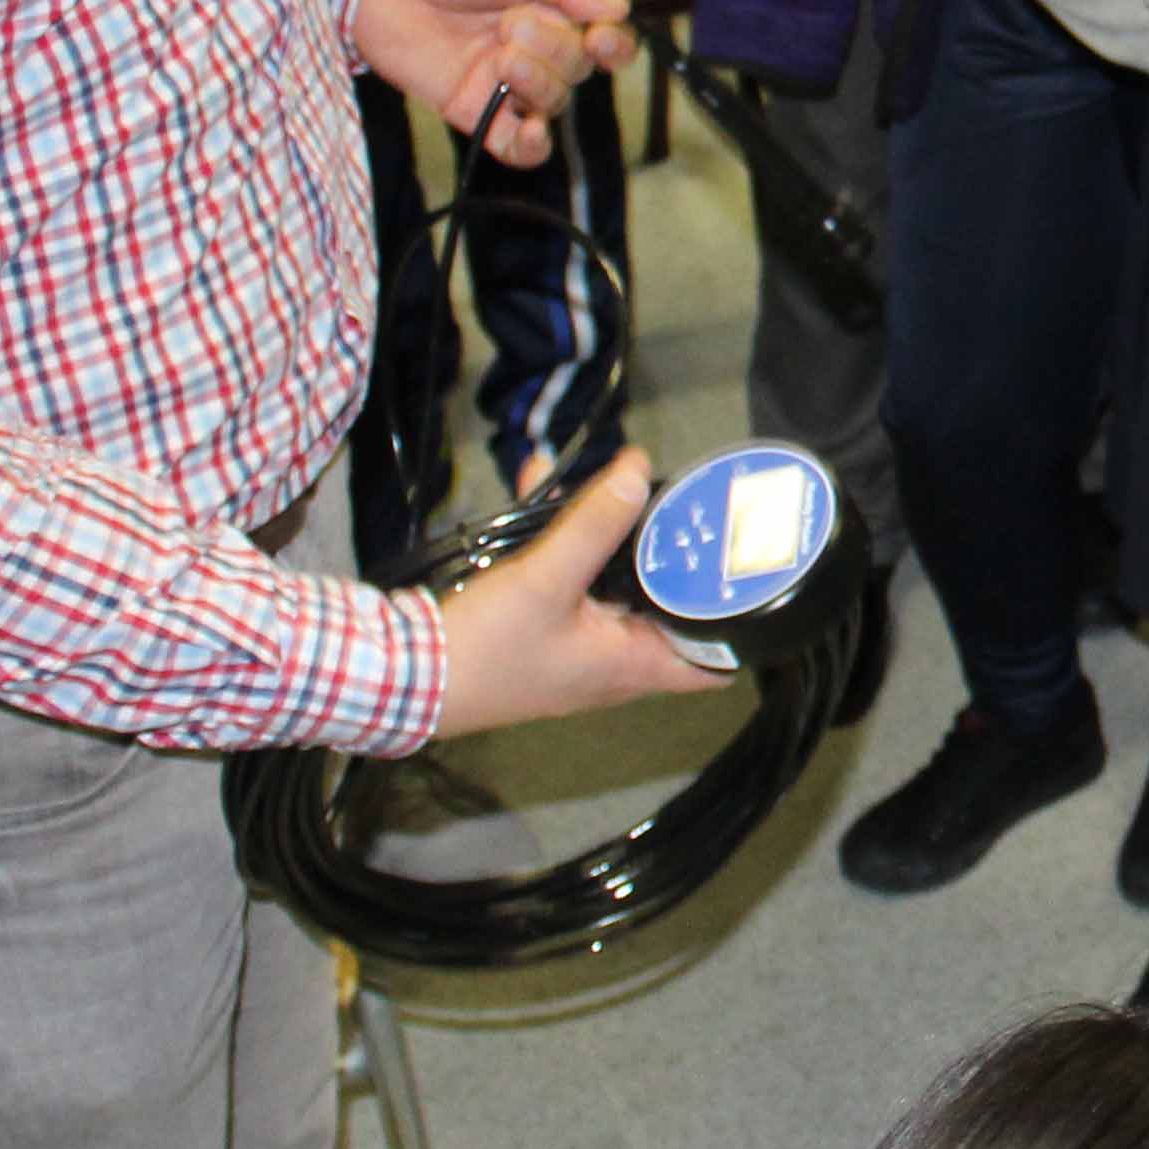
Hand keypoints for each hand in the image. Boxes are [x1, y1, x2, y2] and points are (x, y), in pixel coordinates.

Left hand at [356, 0, 636, 164]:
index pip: (607, 37)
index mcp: (553, 6)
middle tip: (510, 24)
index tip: (598, 36)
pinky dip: (531, 146)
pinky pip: (517, 146)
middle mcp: (536, 47)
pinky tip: (526, 129)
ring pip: (554, 103)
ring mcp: (505, 82)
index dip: (613, 43)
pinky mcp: (473, 110)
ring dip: (537, 83)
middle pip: (578, 70)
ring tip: (500, 56)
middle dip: (555, 49)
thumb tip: (617, 9)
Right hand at [424, 451, 729, 735]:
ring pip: (617, 587)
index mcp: (634, 666)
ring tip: (620, 484)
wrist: (400, 678)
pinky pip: (572, 581)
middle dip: (674, 558)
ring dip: (616, 539)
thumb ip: (594, 525)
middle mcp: (615, 664)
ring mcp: (579, 651)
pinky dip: (567, 541)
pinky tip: (542, 483)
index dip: (741, 627)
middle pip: (669, 610)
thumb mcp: (544, 578)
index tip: (748, 574)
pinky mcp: (543, 634)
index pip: (716, 664)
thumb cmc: (484, 648)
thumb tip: (639, 470)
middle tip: (687, 509)